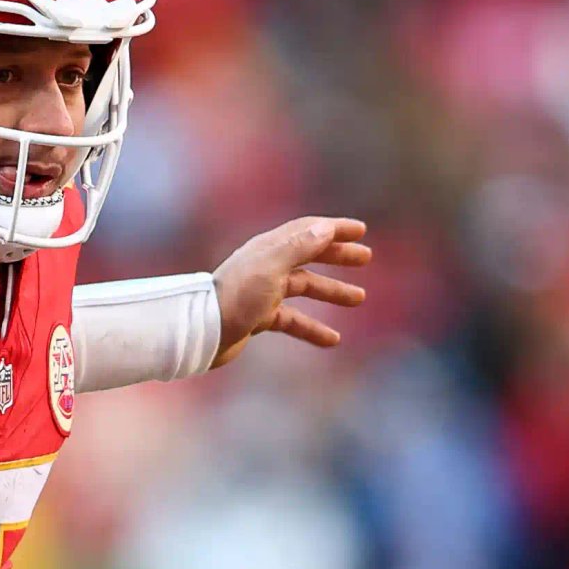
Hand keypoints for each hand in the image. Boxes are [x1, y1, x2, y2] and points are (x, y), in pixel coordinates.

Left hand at [212, 218, 370, 368]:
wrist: (203, 331)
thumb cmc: (236, 297)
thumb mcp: (272, 268)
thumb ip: (300, 246)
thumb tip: (327, 228)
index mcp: (270, 248)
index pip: (308, 230)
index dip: (335, 229)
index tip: (361, 231)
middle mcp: (267, 266)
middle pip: (309, 255)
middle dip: (338, 256)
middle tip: (365, 259)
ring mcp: (263, 292)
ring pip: (304, 288)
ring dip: (332, 291)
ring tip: (359, 298)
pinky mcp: (259, 317)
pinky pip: (292, 320)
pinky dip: (313, 328)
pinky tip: (332, 340)